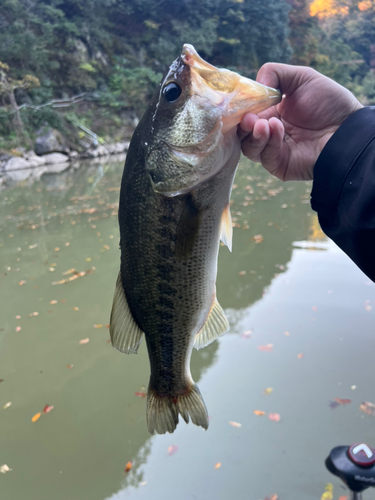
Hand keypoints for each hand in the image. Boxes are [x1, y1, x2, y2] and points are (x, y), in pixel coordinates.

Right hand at [239, 63, 362, 180]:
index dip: (241, 108)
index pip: (246, 112)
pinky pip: (264, 156)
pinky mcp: (278, 165)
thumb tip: (253, 85)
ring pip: (248, 147)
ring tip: (263, 124)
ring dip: (253, 134)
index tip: (240, 101)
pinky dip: (268, 142)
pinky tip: (276, 129)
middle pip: (242, 132)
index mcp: (271, 112)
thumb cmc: (330, 103)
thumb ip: (275, 73)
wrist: (347, 129)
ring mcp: (273, 150)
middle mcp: (269, 132)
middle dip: (242, 124)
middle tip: (248, 118)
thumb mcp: (302, 78)